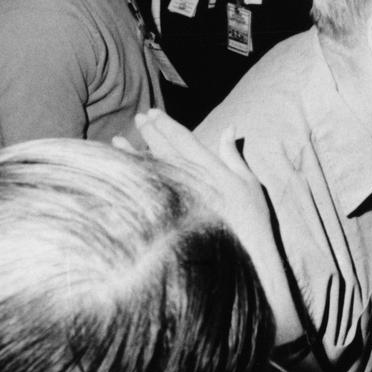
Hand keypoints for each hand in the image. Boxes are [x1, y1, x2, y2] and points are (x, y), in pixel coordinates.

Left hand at [125, 109, 272, 254]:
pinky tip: (120, 172)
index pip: (183, 139)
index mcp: (211, 168)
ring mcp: (179, 199)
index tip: (153, 112)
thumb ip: (234, 156)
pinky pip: (147, 191)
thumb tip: (229, 127)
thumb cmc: (253, 221)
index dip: (166, 124)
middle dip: (150, 131)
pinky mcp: (170, 218)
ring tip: (117, 140)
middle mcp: (192, 179)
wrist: (246, 258)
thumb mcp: (249, 184)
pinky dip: (132, 179)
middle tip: (139, 117)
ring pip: (151, 169)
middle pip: (164, 149)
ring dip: (133, 152)